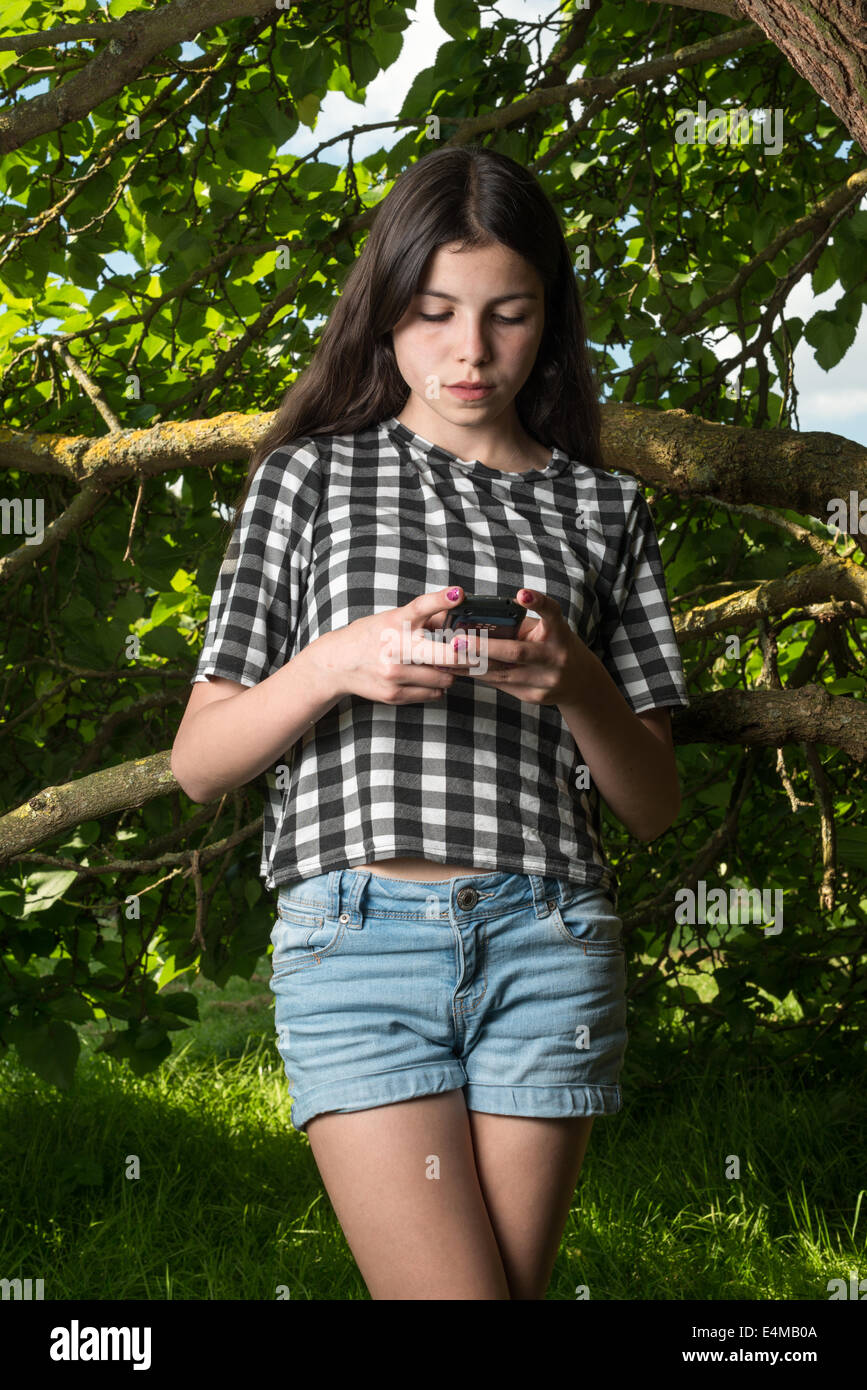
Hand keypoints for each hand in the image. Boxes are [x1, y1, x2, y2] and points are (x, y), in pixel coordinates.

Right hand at [311, 585, 471, 704]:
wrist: (337, 664)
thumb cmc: (369, 637)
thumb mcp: (391, 619)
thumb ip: (422, 618)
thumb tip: (457, 610)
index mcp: (395, 623)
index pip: (420, 607)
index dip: (442, 599)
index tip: (459, 594)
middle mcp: (395, 648)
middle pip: (447, 655)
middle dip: (469, 655)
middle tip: (477, 653)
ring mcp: (395, 674)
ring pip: (446, 678)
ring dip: (451, 672)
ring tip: (444, 665)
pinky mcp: (394, 694)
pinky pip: (434, 694)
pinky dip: (437, 687)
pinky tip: (428, 678)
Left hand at [438, 587, 588, 706]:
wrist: (579, 682)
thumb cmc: (554, 645)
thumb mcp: (546, 630)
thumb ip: (519, 625)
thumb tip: (476, 619)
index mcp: (559, 633)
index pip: (551, 613)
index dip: (538, 602)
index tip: (522, 594)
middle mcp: (556, 657)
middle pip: (516, 651)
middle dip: (483, 647)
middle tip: (457, 641)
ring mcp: (545, 680)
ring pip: (502, 673)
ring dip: (471, 665)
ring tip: (448, 658)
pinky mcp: (533, 696)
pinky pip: (500, 684)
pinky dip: (477, 676)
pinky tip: (456, 671)